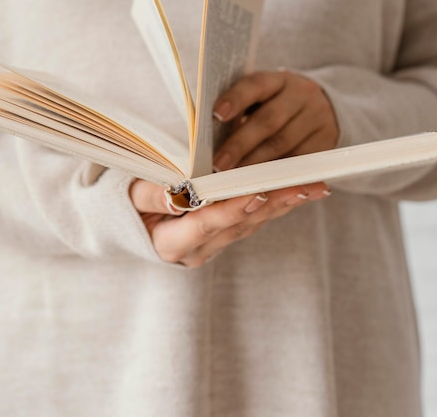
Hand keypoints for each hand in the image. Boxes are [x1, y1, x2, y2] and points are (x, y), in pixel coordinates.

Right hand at [130, 178, 329, 267]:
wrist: (123, 222)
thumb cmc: (123, 203)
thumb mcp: (128, 196)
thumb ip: (151, 196)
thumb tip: (178, 195)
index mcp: (170, 243)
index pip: (208, 223)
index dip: (234, 207)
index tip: (260, 191)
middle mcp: (196, 250)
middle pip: (240, 224)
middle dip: (275, 202)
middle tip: (306, 186)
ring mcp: (212, 245)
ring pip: (252, 223)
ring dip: (283, 203)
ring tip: (313, 186)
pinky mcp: (222, 235)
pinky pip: (251, 220)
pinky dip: (274, 203)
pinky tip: (297, 191)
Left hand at [212, 70, 338, 170]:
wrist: (321, 108)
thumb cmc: (276, 106)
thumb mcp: (261, 99)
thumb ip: (240, 111)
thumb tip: (208, 138)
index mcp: (278, 80)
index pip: (255, 85)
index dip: (236, 99)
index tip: (216, 115)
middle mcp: (301, 94)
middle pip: (268, 120)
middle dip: (240, 144)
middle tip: (219, 164)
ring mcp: (317, 117)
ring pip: (283, 144)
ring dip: (255, 164)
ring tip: (233, 178)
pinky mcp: (327, 140)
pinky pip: (299, 161)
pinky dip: (277, 174)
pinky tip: (259, 183)